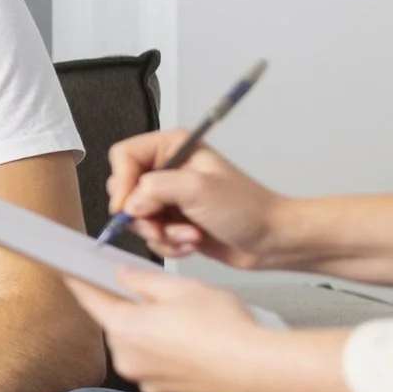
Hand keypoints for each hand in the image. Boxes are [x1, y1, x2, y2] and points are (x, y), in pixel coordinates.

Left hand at [66, 267, 278, 391]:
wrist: (258, 372)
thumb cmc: (225, 330)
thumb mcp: (181, 288)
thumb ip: (143, 280)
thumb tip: (124, 276)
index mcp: (125, 329)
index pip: (90, 300)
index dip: (80, 283)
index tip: (69, 274)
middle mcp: (128, 359)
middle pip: (119, 324)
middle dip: (135, 309)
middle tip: (166, 297)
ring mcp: (147, 381)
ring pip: (142, 346)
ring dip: (156, 332)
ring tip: (194, 323)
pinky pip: (160, 365)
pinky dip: (172, 353)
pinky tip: (199, 344)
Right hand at [106, 131, 286, 266]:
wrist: (271, 240)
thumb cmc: (247, 208)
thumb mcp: (198, 189)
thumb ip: (156, 189)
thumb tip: (128, 204)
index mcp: (173, 147)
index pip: (124, 156)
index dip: (121, 182)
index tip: (127, 208)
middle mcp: (168, 169)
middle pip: (125, 189)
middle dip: (143, 215)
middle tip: (161, 225)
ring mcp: (169, 197)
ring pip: (137, 218)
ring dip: (161, 233)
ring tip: (189, 235)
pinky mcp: (173, 221)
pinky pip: (151, 236)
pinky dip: (169, 244)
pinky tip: (192, 243)